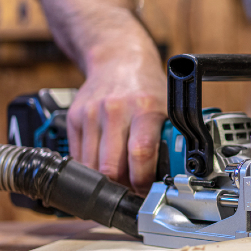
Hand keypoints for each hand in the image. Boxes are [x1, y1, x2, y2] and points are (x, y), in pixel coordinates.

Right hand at [67, 49, 166, 194]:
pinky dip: (90, 169)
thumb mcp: (167, 109)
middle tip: (133, 192)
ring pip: (91, 167)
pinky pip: (78, 157)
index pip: (140, 155)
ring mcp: (91, 114)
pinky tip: (103, 168)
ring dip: (105, 182)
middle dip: (122, 187)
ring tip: (120, 182)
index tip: (148, 191)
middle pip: (111, 167)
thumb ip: (170, 139)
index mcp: (145, 109)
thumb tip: (176, 175)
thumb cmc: (146, 87)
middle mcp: (115, 110)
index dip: (143, 181)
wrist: (117, 58)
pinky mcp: (74, 118)